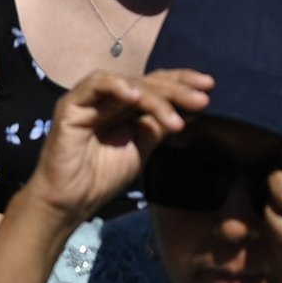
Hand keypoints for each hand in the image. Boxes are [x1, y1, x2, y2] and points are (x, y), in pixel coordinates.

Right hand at [19, 67, 206, 223]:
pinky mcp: (72, 102)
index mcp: (126, 105)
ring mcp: (91, 97)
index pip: (157, 85)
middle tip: (203, 99)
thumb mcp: (142, 149)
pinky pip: (97, 84)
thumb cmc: (102, 177)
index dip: (183, 83)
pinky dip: (118, 86)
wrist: (71, 201)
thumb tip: (191, 108)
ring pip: (129, 83)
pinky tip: (138, 98)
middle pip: (148, 82)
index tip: (211, 88)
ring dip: (156, 98)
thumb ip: (158, 126)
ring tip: (175, 120)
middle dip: (178, 89)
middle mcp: (110, 96)